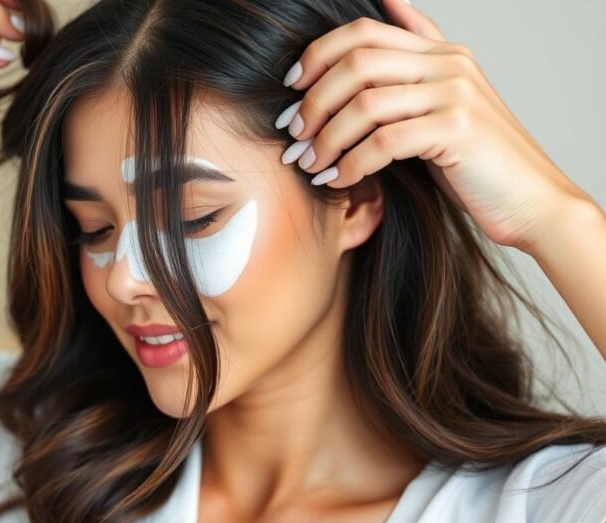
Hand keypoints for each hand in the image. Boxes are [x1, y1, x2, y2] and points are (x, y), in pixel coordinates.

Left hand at [276, 0, 586, 254]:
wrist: (531, 201)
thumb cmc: (476, 161)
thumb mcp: (444, 102)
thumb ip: (415, 62)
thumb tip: (385, 7)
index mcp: (441, 52)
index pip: (363, 32)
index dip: (318, 55)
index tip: (292, 87)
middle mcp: (449, 64)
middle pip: (356, 62)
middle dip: (314, 100)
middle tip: (294, 134)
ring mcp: (455, 95)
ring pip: (364, 104)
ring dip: (326, 138)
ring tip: (309, 163)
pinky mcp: (457, 131)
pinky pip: (383, 142)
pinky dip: (351, 164)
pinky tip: (338, 180)